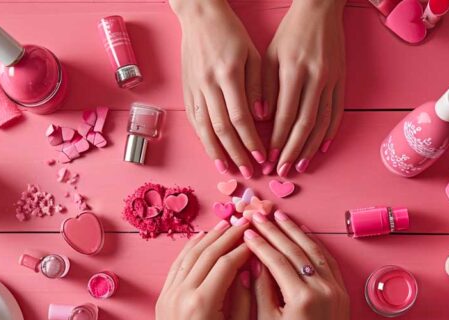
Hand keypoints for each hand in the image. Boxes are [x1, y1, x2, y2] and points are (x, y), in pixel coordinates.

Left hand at [154, 219, 251, 319]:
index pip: (226, 264)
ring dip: (209, 237)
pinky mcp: (163, 296)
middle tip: (244, 220)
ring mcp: (170, 293)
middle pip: (208, 253)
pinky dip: (190, 249)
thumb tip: (249, 269)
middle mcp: (183, 294)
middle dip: (228, 234)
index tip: (256, 238)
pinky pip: (178, 265)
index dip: (243, 248)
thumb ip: (244, 299)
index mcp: (203, 304)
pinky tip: (202, 238)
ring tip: (225, 222)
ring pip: (190, 255)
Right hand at [171, 0, 265, 177]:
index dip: (251, 141)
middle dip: (236, 154)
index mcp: (229, 74)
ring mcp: (194, 88)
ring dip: (217, 153)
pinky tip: (212, 152)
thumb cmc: (231, 34)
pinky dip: (203, 139)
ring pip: (204, 128)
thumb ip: (258, 86)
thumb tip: (262, 118)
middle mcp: (208, 84)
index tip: (262, 158)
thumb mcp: (253, 54)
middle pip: (222, 129)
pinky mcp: (186, 90)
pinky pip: (194, 120)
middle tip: (249, 173)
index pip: (240, 118)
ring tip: (227, 170)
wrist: (199, 16)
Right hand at [244, 210, 349, 319]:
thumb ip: (261, 288)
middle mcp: (321, 288)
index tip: (247, 230)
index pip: (276, 260)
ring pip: (313, 249)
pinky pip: (327, 259)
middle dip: (274, 230)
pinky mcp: (342, 288)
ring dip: (295, 230)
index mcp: (301, 298)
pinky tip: (301, 231)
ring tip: (278, 216)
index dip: (260, 244)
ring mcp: (335, 286)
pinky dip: (313, 243)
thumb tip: (256, 260)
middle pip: (294, 250)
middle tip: (258, 215)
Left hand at [262, 0, 345, 175]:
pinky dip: (329, 132)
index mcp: (292, 70)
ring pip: (322, 121)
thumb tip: (262, 119)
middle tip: (283, 171)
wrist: (320, 10)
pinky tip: (321, 148)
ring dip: (310, 147)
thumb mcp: (270, 55)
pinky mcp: (342, 80)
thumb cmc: (289, 33)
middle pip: (304, 123)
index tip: (268, 158)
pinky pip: (337, 111)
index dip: (276, 139)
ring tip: (301, 165)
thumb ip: (265, 87)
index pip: (284, 114)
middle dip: (292, 150)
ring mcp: (332, 80)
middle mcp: (315, 77)